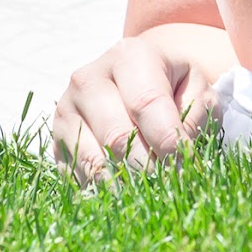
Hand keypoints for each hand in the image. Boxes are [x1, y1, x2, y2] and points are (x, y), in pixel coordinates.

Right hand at [50, 22, 236, 182]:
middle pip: (117, 137)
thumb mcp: (196, 87)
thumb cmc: (173, 86)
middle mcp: (89, 79)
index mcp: (128, 57)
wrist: (137, 81)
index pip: (146, 104)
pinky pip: (77, 176)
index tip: (185, 165)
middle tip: (169, 184)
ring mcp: (66, 110)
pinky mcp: (55, 141)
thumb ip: (196, 114)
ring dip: (124, 184)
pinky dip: (102, 192)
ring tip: (149, 193)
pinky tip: (125, 194)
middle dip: (147, 168)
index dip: (167, 140)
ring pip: (93, 161)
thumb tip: (178, 152)